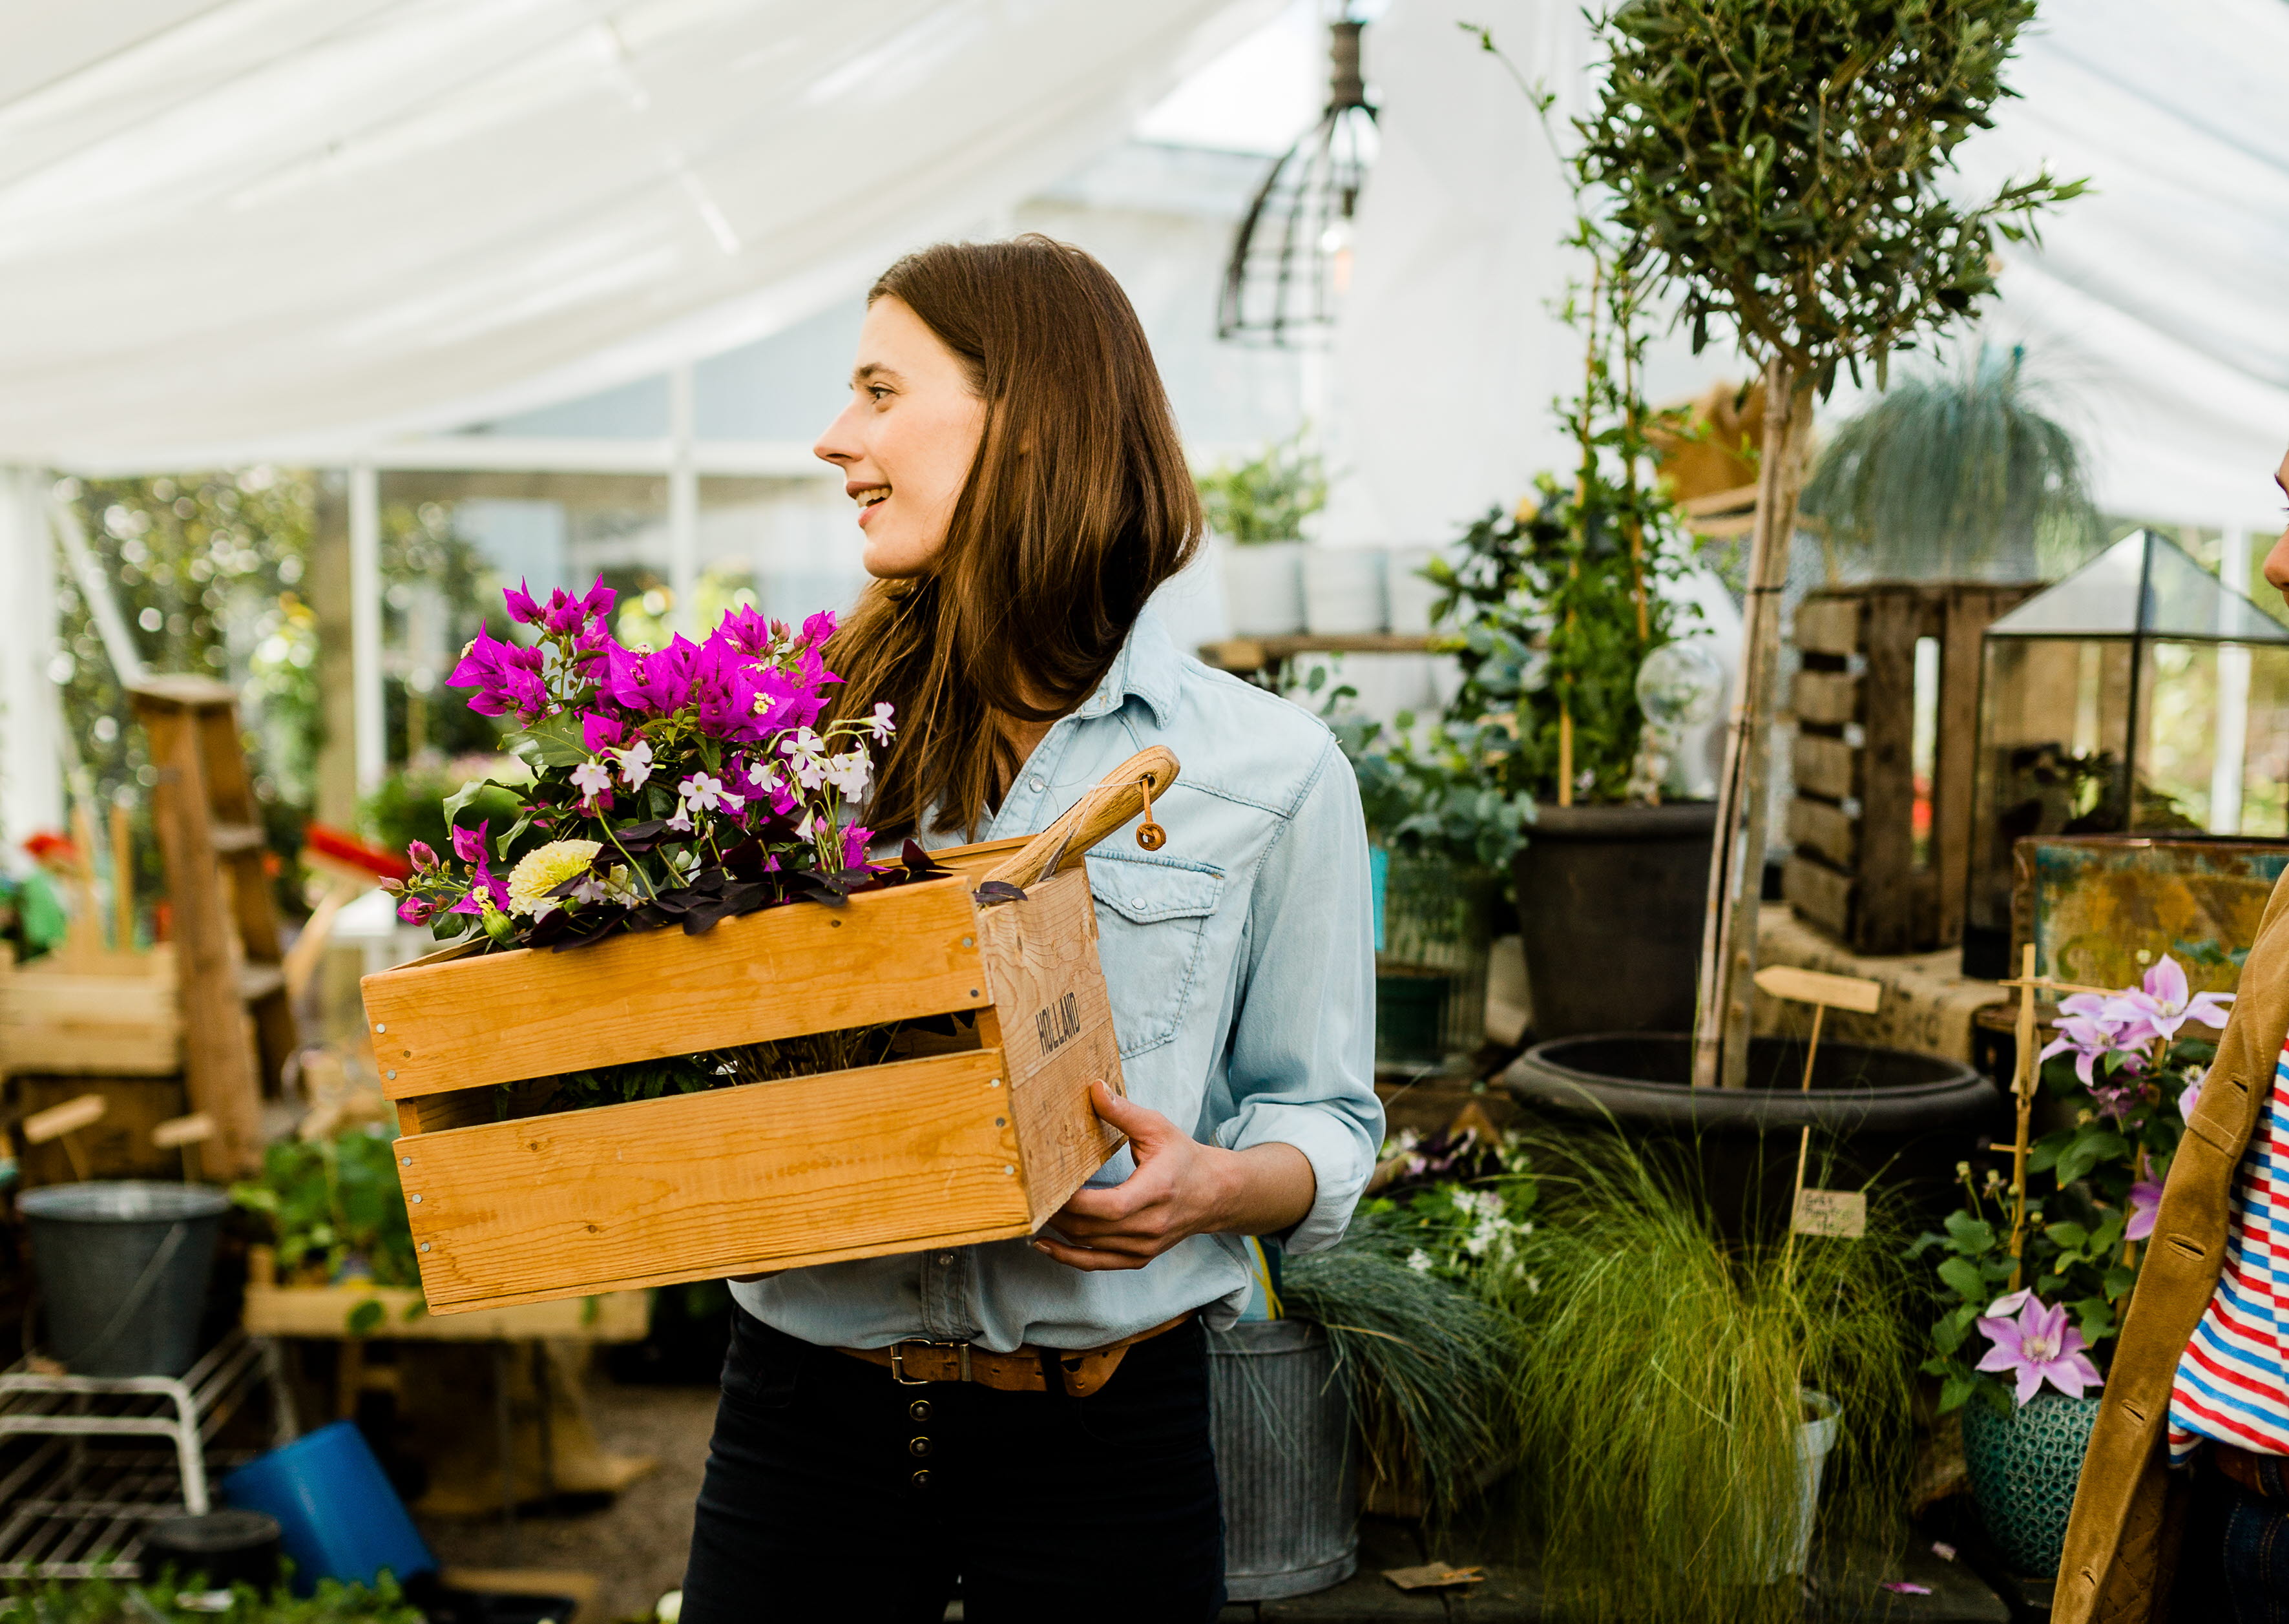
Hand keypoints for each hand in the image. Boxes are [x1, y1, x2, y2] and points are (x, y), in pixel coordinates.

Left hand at [1032, 1083, 1313, 1271]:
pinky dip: (1069, 1257)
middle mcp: (1150, 1226)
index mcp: (1155, 1192)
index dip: (1073, 1202)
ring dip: (1058, 1233)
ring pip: (1090, 1248)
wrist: (1215, 1194)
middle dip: (1057, 1215)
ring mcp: (1145, 1247)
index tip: (1045, 1186)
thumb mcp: (1157, 1128)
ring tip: (1031, 1214)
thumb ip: (1123, 1111)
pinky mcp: (1139, 1258)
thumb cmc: (1184, 1158)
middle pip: (1092, 1230)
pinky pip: (1097, 1264)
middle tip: (1029, 1196)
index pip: (1108, 1207)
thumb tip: (1093, 1088)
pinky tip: (1045, 1245)